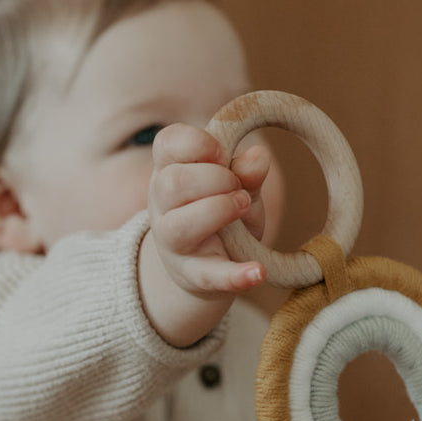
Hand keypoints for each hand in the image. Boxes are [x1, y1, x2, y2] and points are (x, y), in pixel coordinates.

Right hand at [139, 124, 270, 346]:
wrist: (207, 264)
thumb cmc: (222, 213)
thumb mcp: (236, 186)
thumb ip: (247, 172)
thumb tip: (259, 156)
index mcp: (169, 171)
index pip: (168, 144)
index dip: (199, 144)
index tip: (223, 155)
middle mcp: (162, 206)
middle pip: (172, 183)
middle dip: (215, 178)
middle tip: (238, 188)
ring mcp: (174, 244)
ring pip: (180, 226)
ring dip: (219, 211)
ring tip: (243, 206)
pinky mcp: (195, 275)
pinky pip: (210, 276)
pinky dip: (236, 275)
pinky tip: (258, 272)